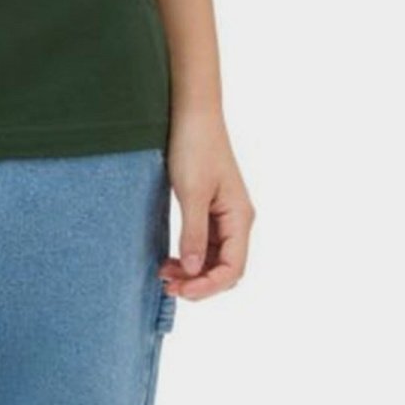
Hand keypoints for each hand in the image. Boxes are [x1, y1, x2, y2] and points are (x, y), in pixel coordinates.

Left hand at [162, 110, 253, 302]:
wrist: (192, 114)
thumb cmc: (194, 147)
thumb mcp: (191, 193)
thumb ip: (193, 234)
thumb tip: (194, 270)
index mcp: (240, 218)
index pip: (233, 269)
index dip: (208, 287)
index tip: (180, 291)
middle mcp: (238, 221)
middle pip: (226, 269)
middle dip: (199, 283)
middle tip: (166, 286)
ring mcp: (225, 217)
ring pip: (214, 260)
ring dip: (193, 273)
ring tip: (163, 275)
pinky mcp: (211, 211)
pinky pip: (205, 245)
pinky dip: (189, 257)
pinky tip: (169, 260)